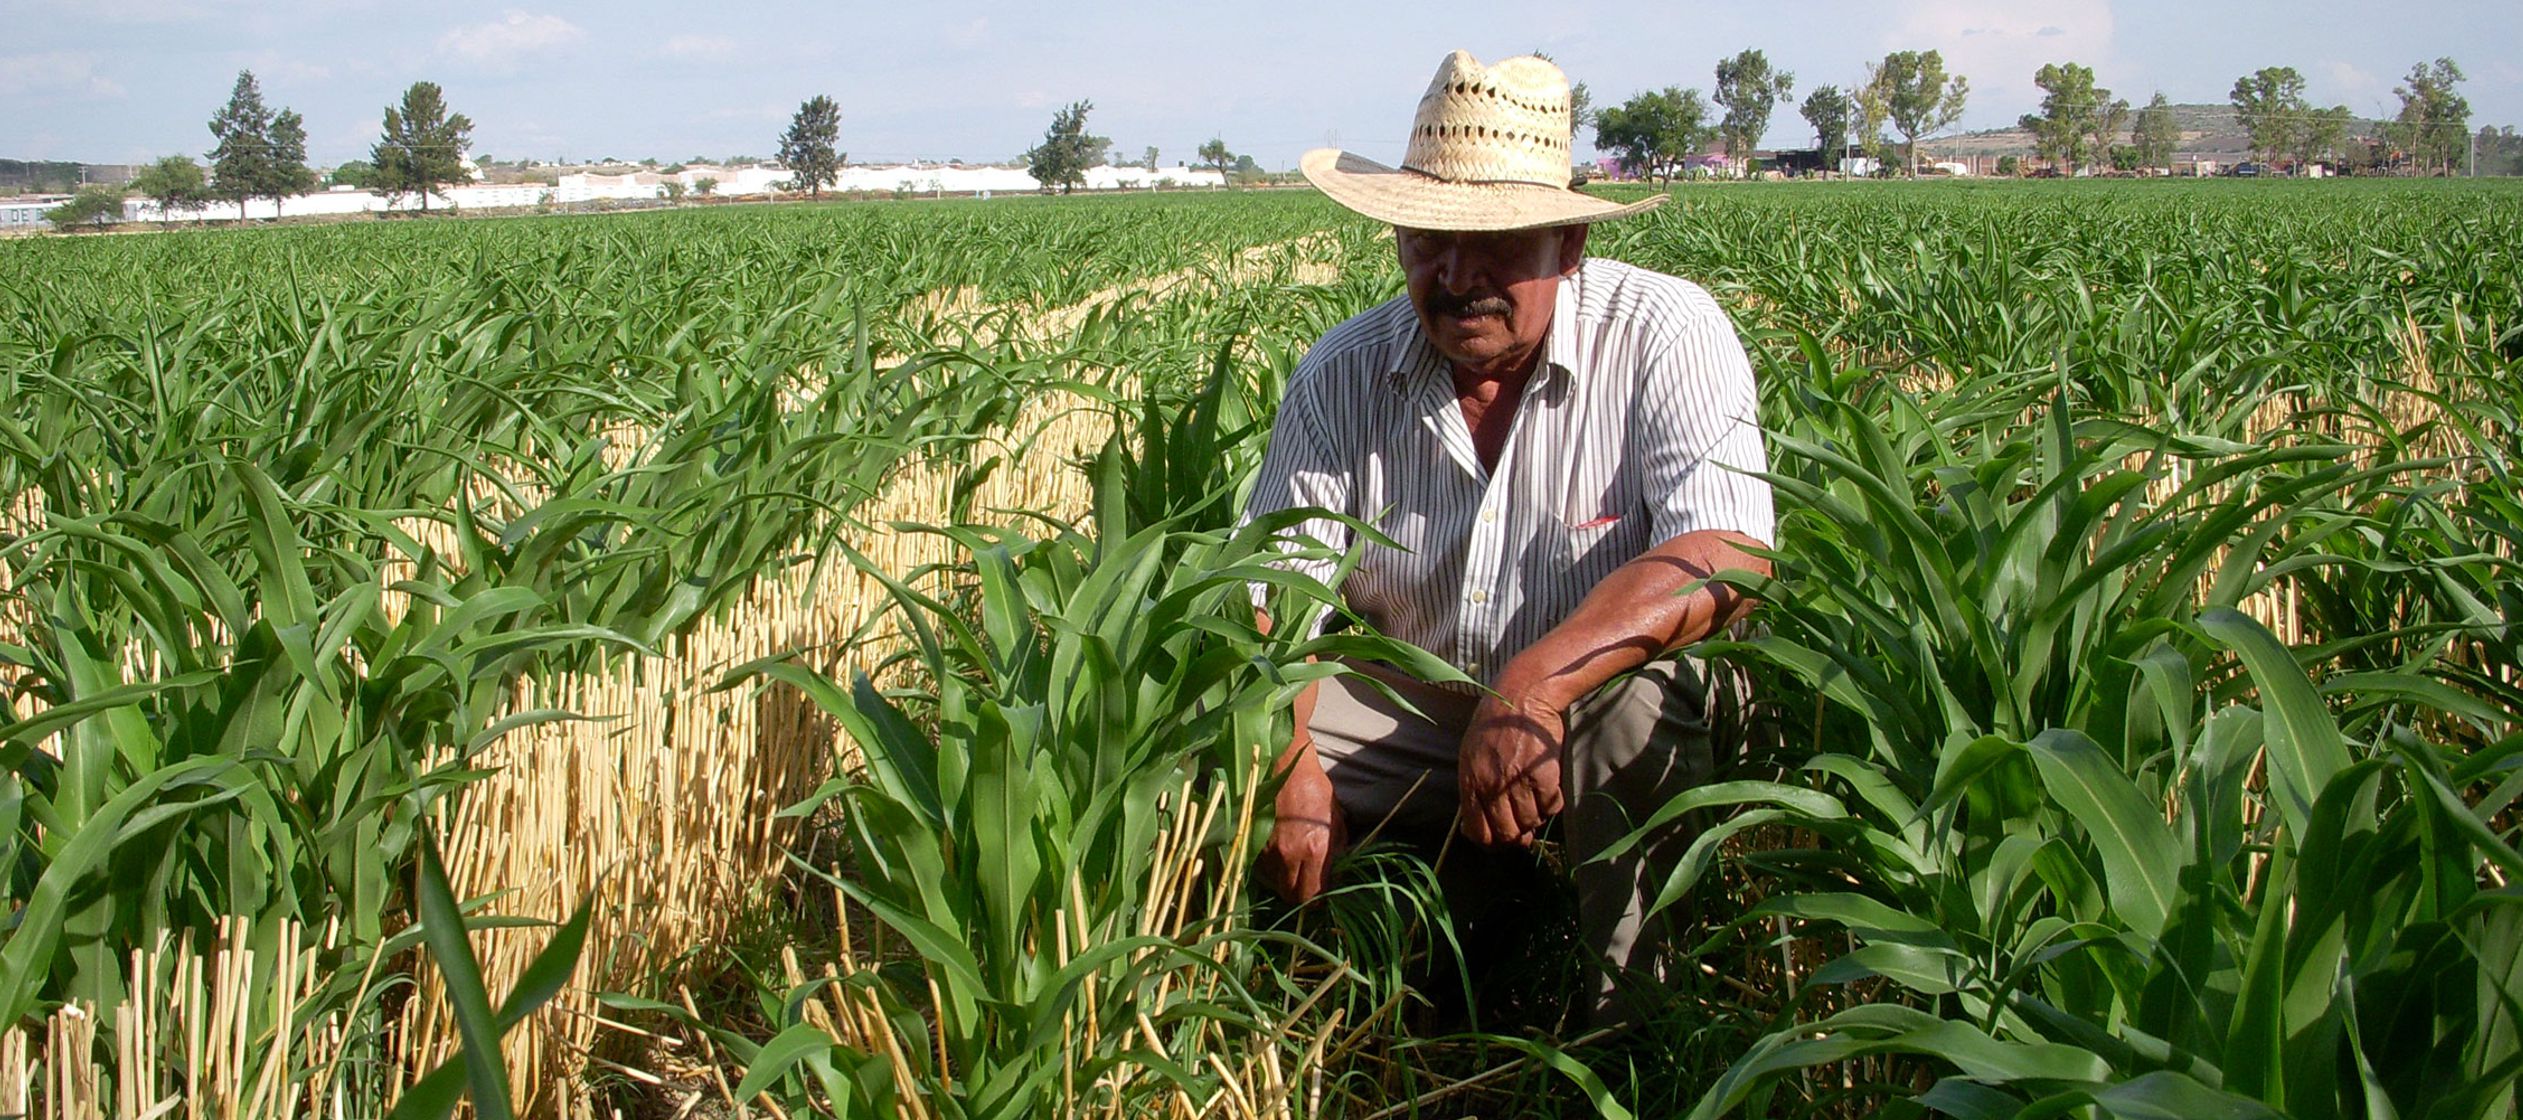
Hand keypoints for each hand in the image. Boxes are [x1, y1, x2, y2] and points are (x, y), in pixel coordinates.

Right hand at [1260, 749, 1346, 902]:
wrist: (1284, 766)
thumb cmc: (1314, 789)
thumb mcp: (1336, 819)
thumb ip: (1337, 849)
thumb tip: (1335, 872)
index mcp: (1316, 849)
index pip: (1314, 895)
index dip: (1318, 899)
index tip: (1320, 893)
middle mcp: (1290, 855)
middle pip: (1292, 896)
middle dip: (1300, 895)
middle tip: (1306, 884)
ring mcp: (1268, 851)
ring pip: (1275, 885)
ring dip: (1284, 882)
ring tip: (1292, 868)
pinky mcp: (1253, 844)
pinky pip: (1261, 870)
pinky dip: (1269, 870)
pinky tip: (1277, 857)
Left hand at [1457, 693, 1566, 847]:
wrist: (1521, 697)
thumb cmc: (1495, 726)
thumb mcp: (1471, 757)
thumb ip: (1475, 791)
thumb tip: (1478, 828)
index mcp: (1470, 783)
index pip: (1477, 833)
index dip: (1492, 843)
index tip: (1502, 840)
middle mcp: (1491, 787)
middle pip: (1506, 834)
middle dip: (1517, 836)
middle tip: (1525, 829)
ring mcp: (1516, 783)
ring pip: (1531, 822)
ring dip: (1536, 816)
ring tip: (1535, 798)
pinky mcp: (1542, 777)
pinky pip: (1551, 807)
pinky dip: (1552, 803)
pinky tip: (1548, 787)